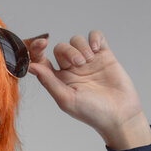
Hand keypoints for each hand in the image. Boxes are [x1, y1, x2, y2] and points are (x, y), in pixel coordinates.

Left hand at [27, 31, 150, 148]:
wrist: (119, 114)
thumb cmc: (91, 112)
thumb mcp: (66, 98)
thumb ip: (48, 81)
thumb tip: (30, 67)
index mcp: (59, 80)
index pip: (42, 60)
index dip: (38, 49)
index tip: (42, 44)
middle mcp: (71, 70)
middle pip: (60, 48)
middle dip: (68, 52)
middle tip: (80, 64)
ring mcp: (88, 61)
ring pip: (77, 40)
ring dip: (81, 47)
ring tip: (89, 60)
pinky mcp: (103, 55)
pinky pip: (95, 36)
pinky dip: (94, 38)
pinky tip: (96, 49)